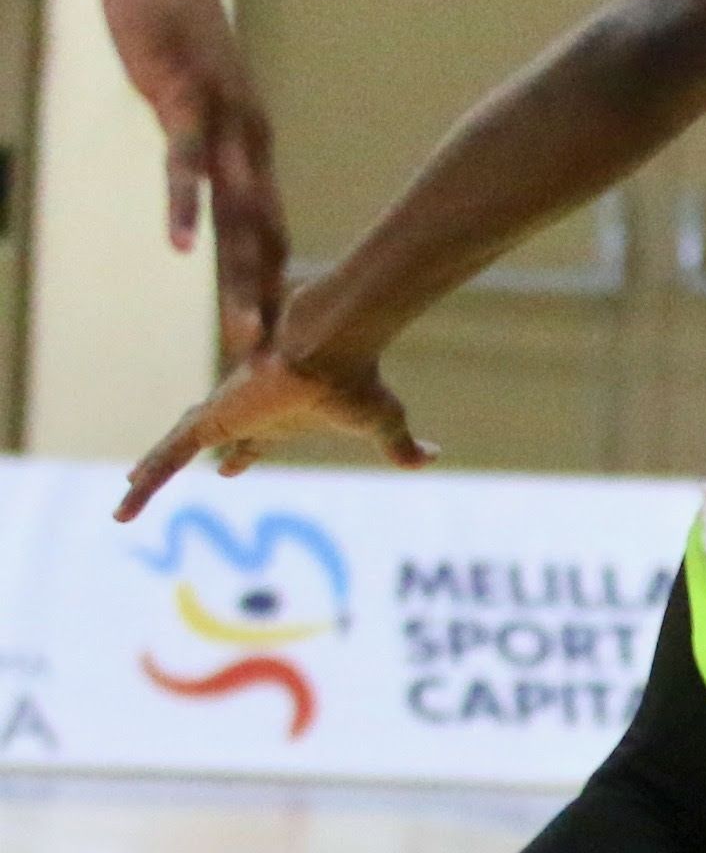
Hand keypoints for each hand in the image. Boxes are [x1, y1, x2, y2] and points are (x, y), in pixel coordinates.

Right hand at [98, 0, 286, 360]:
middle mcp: (247, 145)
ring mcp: (219, 125)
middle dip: (271, 306)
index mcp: (249, 150)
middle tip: (278, 368)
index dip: (277, 290)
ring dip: (241, 277)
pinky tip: (179, 247)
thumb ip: (203, 141)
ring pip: (236, 217)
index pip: (269, 233)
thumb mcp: (194, 101)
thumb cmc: (174, 30)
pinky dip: (182, 206)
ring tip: (248, 334)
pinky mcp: (182, 100)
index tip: (281, 346)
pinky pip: (183, 163)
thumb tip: (205, 180)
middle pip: (265, 240)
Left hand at [114, 343, 430, 522]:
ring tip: (127, 497)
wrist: (331, 345)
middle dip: (191, 455)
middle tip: (158, 473)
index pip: (254, 437)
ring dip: (152, 473)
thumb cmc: (357, 381)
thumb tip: (433, 459)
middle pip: (210, 436)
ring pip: (178, 448)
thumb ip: (402, 446)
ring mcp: (226, 412)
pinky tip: (124, 506)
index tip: (229, 468)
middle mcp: (248, 409)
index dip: (242, 453)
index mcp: (282, 413)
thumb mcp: (383, 423)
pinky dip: (146, 482)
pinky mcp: (212, 420)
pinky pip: (168, 457)